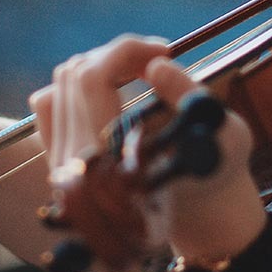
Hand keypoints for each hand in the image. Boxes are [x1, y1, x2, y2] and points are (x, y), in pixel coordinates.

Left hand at [30, 35, 264, 260]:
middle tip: (156, 58)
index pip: (93, 78)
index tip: (165, 51)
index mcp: (105, 161)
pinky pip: (50, 105)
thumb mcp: (221, 141)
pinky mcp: (58, 159)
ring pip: (62, 83)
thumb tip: (156, 65)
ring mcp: (58, 161)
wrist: (191, 220)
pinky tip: (110, 87)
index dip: (128, 51)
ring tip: (138, 69)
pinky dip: (77, 84)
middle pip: (76, 74)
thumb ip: (187, 97)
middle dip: (118, 54)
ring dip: (101, 64)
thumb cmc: (213, 182)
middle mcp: (71, 161)